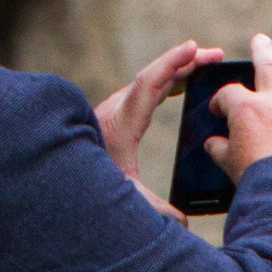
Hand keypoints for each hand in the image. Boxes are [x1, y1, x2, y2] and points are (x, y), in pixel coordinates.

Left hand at [92, 40, 224, 217]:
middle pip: (154, 75)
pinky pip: (146, 91)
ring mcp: (116, 110)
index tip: (193, 48)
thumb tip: (183, 223)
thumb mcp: (124, 198)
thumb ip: (156, 210)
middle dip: (186, 62)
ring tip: (207, 64)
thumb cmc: (87, 186)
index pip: (149, 84)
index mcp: (121, 123)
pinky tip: (183, 85)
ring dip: (179, 70)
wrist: (55, 179)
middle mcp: (117, 110)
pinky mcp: (116, 116)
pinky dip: (168, 82)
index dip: (172, 64)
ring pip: (150, 81)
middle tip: (216, 55)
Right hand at [212, 31, 271, 185]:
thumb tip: (212, 145)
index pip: (229, 94)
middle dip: (262, 49)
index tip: (219, 108)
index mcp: (246, 108)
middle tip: (260, 40)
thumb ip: (219, 150)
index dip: (221, 100)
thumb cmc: (257, 179)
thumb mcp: (230, 164)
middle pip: (268, 65)